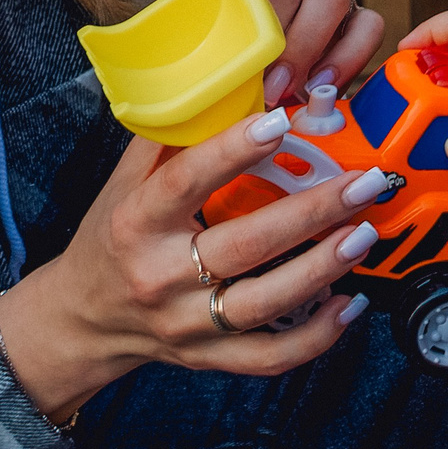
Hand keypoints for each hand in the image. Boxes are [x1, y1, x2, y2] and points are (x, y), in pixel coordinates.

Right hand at [0, 107, 394, 419]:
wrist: (84, 318)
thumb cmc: (112, 238)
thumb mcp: (124, 182)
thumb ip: (171, 141)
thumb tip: (230, 91)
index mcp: (135, 222)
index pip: (187, 180)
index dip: (234, 150)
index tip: (280, 122)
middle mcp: (160, 275)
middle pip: (243, 245)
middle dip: (310, 212)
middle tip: (360, 183)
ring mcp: (187, 322)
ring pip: (265, 304)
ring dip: (322, 269)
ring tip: (363, 234)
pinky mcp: (208, 357)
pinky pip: (270, 358)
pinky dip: (316, 337)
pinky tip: (350, 303)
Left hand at [206, 0, 382, 110]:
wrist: (261, 42)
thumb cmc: (237, 39)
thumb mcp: (214, 32)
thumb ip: (212, 38)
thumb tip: (226, 77)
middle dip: (281, 30)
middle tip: (270, 80)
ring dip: (314, 47)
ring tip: (297, 87)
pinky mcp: (356, 14)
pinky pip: (369, 26)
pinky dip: (350, 58)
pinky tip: (325, 85)